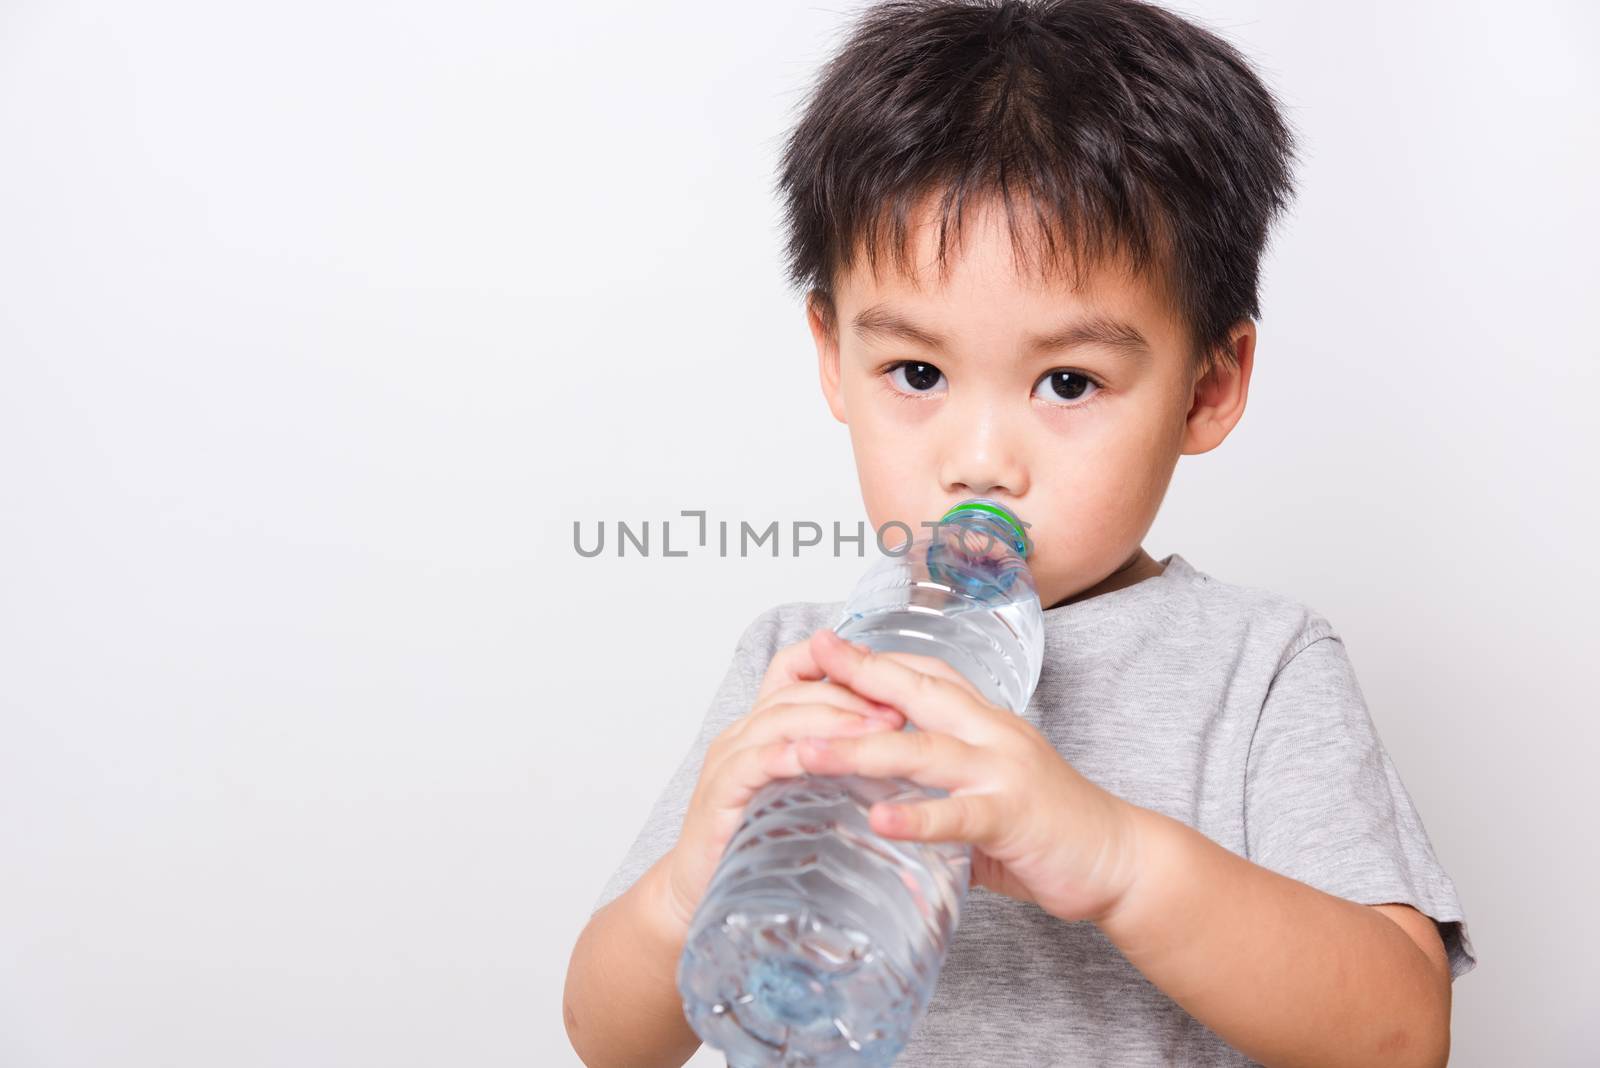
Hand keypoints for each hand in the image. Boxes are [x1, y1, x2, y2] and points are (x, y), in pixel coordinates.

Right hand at [657, 629, 907, 935]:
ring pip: (779, 719)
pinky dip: (786, 755)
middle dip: (851, 694)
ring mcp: (728, 760)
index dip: (836, 662)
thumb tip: (900, 754)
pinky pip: (753, 761)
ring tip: (875, 731)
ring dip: (831, 721)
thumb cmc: (759, 843)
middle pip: (796, 691)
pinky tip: (816, 758)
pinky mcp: (718, 793)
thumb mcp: (807, 794)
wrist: (701, 890)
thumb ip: (836, 767)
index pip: (793, 669)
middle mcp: (743, 733)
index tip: (884, 671)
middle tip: (897, 711)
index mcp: (764, 726)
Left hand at [791, 628, 1146, 923]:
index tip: (827, 647)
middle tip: (811, 657)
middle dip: (860, 673)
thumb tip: (882, 805)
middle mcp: (992, 733)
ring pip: (922, 751)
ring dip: (859, 750)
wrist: (1119, 858)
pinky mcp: (1012, 816)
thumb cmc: (1051, 828)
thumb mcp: (987, 794)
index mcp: (986, 722)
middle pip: (918, 692)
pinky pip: (957, 815)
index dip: (876, 660)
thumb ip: (938, 791)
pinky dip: (915, 817)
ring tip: (805, 753)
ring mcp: (1003, 771)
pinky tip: (876, 821)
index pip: (926, 675)